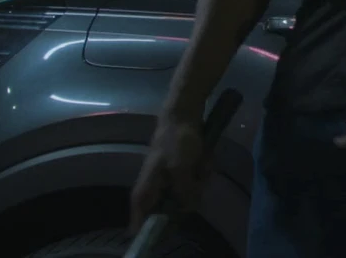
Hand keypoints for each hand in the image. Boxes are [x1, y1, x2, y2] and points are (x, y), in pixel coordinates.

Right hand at [129, 115, 206, 232]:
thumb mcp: (181, 169)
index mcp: (148, 184)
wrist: (184, 113)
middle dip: (190, 193)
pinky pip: (196, 176)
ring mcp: (170, 173)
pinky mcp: (182, 165)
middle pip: (172, 203)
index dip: (142, 223)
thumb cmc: (177, 141)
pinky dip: (203, 167)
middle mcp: (156, 181)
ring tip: (203, 161)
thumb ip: (183, 191)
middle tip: (198, 176)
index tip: (150, 232)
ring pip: (188, 189)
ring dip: (199, 177)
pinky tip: (206, 156)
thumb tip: (187, 209)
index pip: (139, 211)